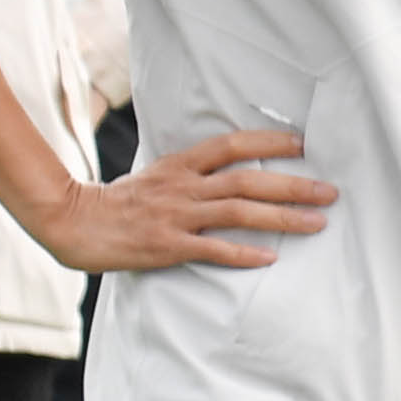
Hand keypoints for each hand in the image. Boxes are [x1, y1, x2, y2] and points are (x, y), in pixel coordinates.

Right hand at [38, 125, 330, 272]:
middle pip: (247, 179)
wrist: (71, 222)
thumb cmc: (115, 203)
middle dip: (293, 185)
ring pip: (238, 212)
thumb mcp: (152, 177)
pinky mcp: (166, 245)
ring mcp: (175, 216)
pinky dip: (242, 253)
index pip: (231, 145)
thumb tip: (227, 174)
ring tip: (316, 223)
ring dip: (281, 217)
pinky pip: (212, 249)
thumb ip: (189, 175)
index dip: (270, 143)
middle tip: (330, 191)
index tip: (304, 145)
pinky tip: (269, 258)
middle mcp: (182, 187)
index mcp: (179, 166)